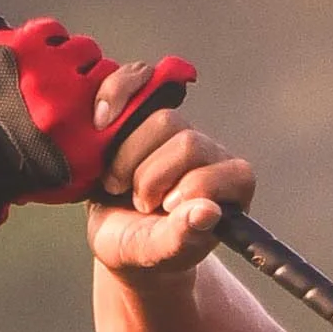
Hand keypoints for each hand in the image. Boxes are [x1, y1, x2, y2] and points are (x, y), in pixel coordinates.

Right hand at [84, 57, 253, 278]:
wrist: (116, 236)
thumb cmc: (145, 251)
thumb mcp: (158, 253)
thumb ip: (182, 237)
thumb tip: (209, 211)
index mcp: (231, 187)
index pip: (226, 172)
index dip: (192, 188)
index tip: (165, 210)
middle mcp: (211, 153)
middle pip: (187, 141)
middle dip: (152, 177)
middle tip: (139, 205)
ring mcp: (178, 128)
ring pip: (159, 119)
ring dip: (128, 156)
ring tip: (118, 184)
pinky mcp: (144, 110)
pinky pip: (138, 78)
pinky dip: (116, 94)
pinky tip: (100, 121)